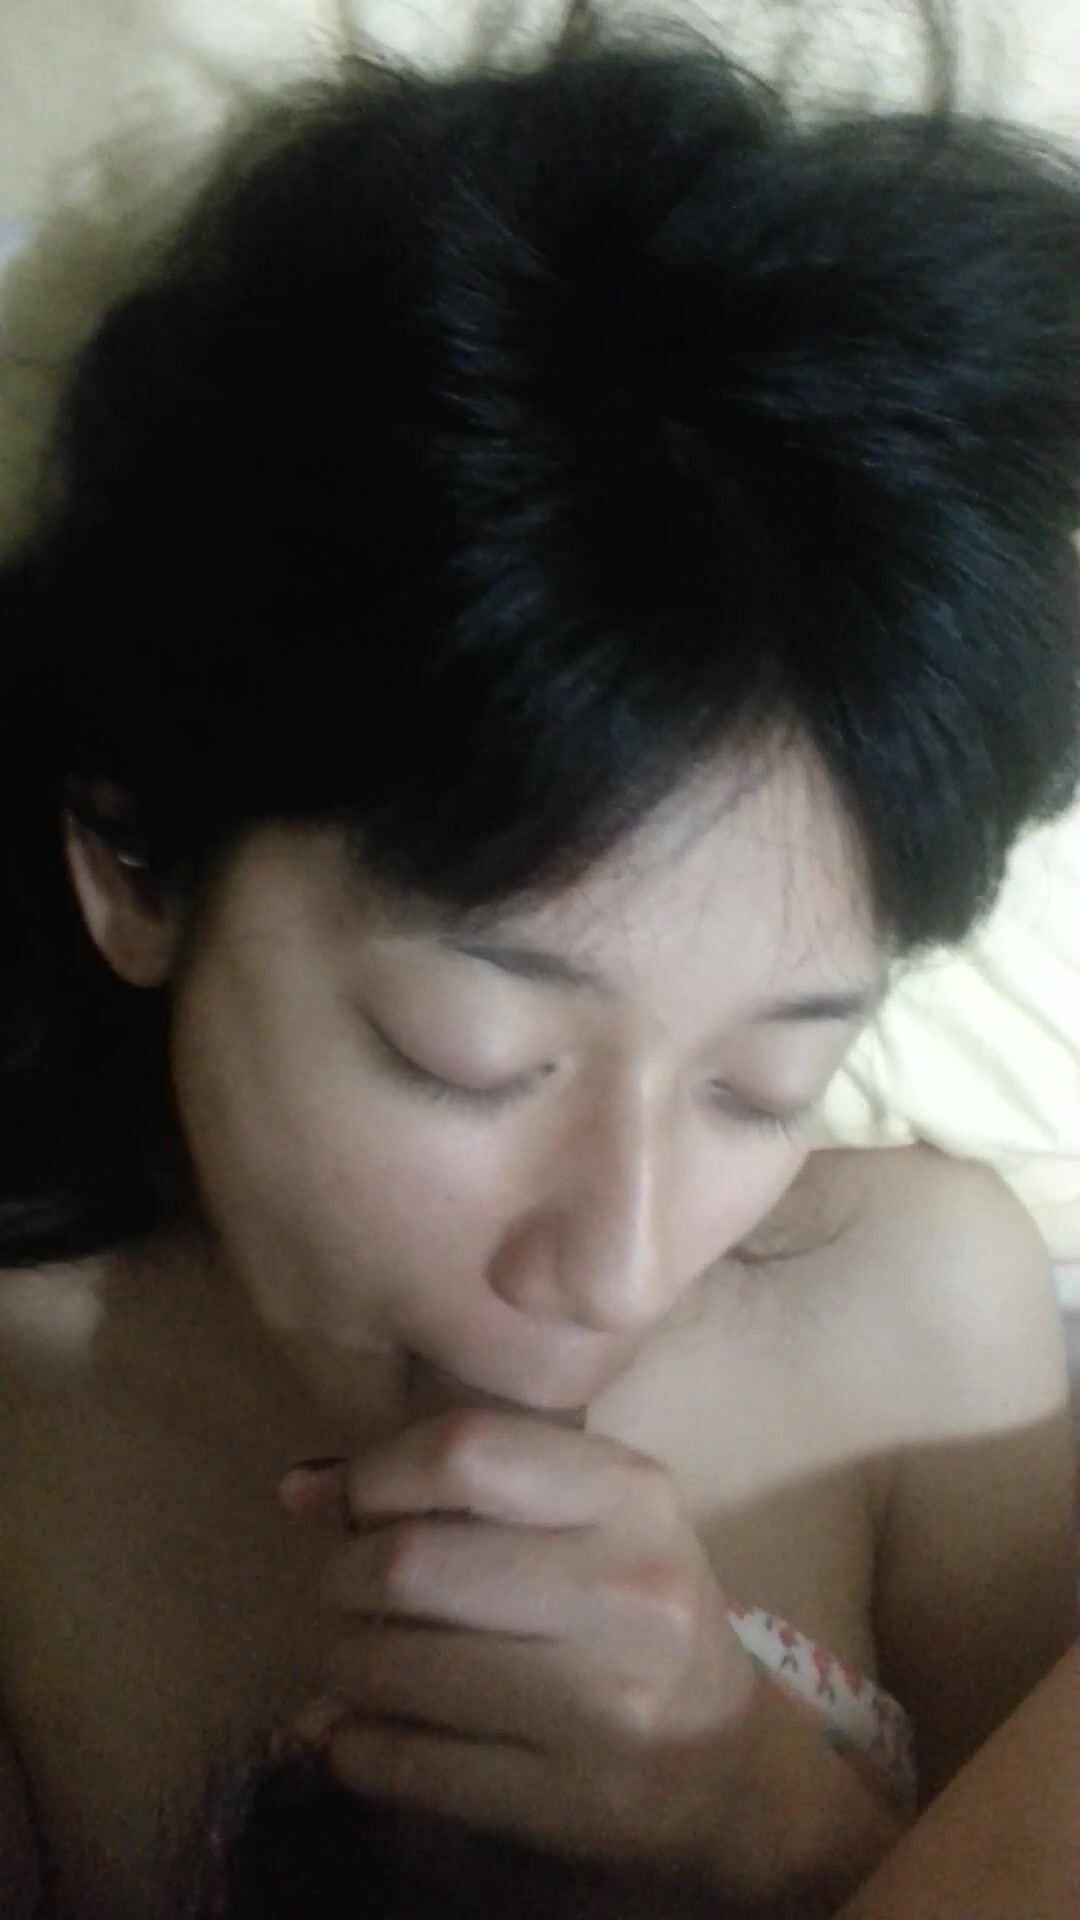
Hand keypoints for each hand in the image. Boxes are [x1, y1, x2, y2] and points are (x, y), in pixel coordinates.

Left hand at [278, 1410, 763, 1878]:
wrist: (726, 1762)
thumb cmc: (636, 1608)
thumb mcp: (590, 1517)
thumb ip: (467, 1484)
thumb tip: (303, 1488)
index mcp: (629, 1494)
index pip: (464, 1453)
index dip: (375, 1474)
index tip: (347, 1502)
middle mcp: (623, 1589)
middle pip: (411, 1562)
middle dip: (342, 1577)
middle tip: (341, 1592)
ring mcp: (600, 1703)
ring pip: (395, 1668)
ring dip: (342, 1666)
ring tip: (352, 1660)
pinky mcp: (568, 1800)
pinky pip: (408, 1766)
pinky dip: (354, 1747)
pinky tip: (357, 1735)